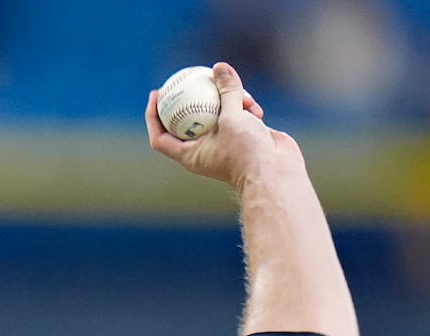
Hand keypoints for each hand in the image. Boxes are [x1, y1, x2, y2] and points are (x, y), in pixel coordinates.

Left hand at [145, 62, 301, 188]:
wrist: (276, 174)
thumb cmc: (247, 153)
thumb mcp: (233, 117)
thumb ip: (226, 91)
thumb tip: (219, 67)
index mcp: (190, 154)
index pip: (160, 137)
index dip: (153, 116)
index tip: (156, 93)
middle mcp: (204, 149)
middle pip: (188, 119)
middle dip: (191, 97)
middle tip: (188, 76)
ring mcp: (224, 143)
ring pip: (218, 112)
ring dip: (231, 99)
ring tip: (244, 99)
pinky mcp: (243, 137)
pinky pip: (238, 115)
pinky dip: (246, 109)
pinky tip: (257, 109)